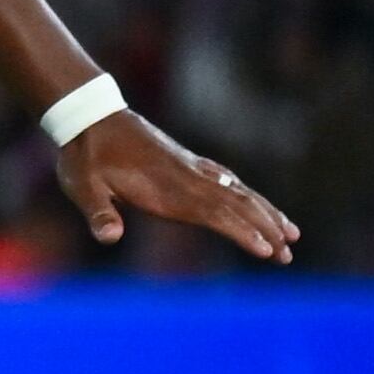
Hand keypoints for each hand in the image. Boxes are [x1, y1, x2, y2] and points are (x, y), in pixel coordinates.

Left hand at [59, 112, 296, 263]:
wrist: (90, 118)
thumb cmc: (84, 156)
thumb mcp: (81, 185)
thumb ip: (97, 211)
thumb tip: (109, 237)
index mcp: (165, 188)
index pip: (212, 213)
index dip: (240, 231)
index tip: (266, 248)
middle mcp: (187, 178)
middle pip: (235, 205)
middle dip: (265, 229)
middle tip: (289, 255)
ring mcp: (191, 169)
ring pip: (238, 193)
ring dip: (266, 214)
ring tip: (292, 234)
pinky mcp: (188, 163)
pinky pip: (227, 181)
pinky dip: (248, 195)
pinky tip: (258, 204)